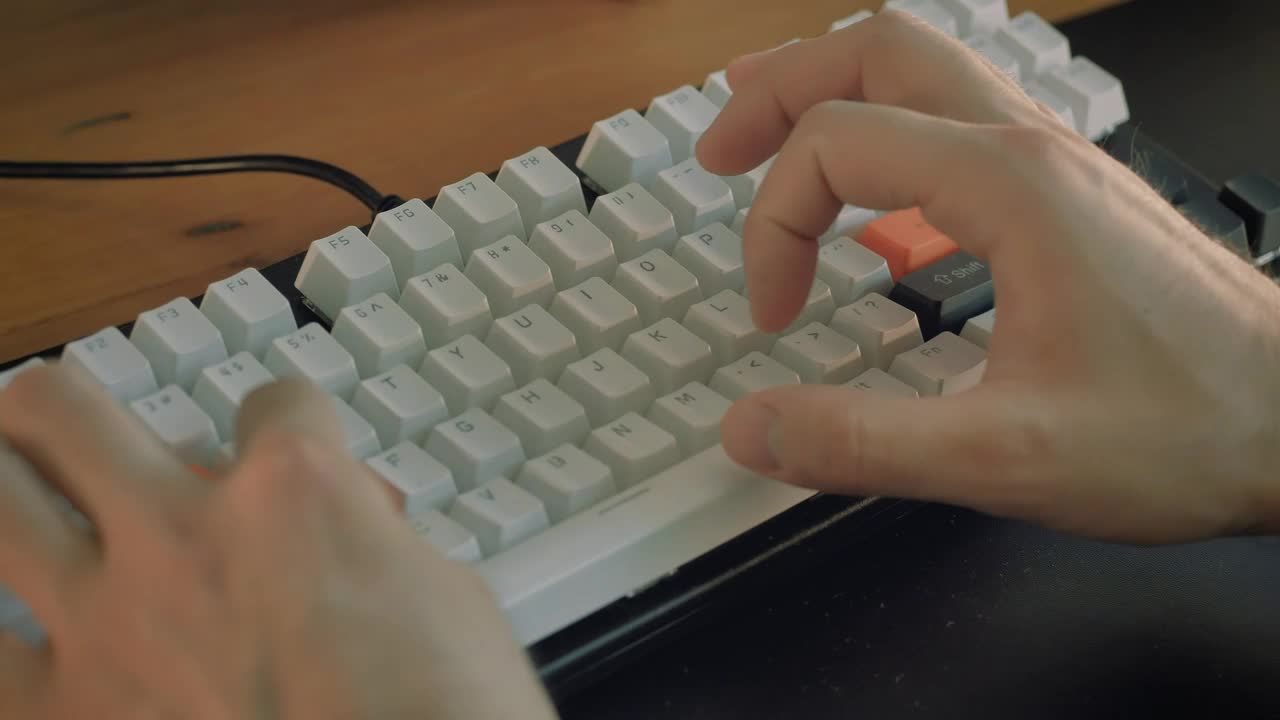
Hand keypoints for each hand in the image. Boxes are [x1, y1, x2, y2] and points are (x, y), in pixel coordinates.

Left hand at [0, 367, 556, 718]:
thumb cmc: (452, 715)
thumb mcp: (444, 594)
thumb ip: (366, 542)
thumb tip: (346, 538)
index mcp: (295, 494)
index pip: (272, 401)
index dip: (288, 421)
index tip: (288, 446)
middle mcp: (185, 538)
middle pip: (64, 407)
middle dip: (73, 412)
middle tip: (84, 438)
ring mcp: (111, 627)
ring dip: (12, 493)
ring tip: (30, 507)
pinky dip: (14, 653)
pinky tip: (46, 655)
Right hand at [698, 11, 1279, 543]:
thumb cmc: (1189, 428)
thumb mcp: (1006, 457)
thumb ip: (864, 443)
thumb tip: (753, 428)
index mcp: (1007, 186)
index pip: (836, 143)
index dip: (773, 225)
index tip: (773, 315)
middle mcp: (1031, 147)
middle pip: (878, 50)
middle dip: (780, 92)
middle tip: (717, 147)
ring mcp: (1057, 160)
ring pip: (924, 64)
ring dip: (835, 86)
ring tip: (771, 124)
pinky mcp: (1070, 192)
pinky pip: (959, 114)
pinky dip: (891, 124)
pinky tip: (879, 187)